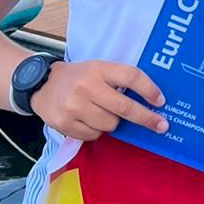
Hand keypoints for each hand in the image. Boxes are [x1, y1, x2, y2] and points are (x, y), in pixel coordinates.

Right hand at [30, 59, 167, 140]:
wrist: (41, 85)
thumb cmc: (78, 77)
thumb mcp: (98, 69)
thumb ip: (118, 80)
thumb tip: (150, 100)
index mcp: (98, 68)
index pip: (130, 76)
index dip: (149, 89)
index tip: (161, 101)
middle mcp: (86, 86)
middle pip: (124, 107)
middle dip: (146, 118)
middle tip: (161, 125)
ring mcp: (74, 107)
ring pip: (110, 125)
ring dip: (113, 123)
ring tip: (101, 112)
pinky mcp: (65, 124)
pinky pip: (94, 135)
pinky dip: (96, 131)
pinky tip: (87, 120)